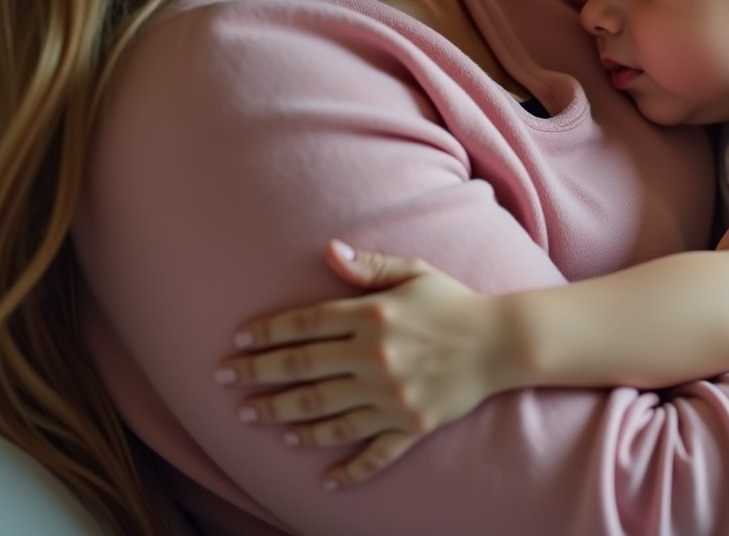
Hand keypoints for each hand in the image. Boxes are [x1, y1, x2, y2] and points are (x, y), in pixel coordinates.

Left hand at [216, 241, 513, 489]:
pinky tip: (323, 478)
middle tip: (225, 382)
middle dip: (259, 376)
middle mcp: (375, 358)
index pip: (306, 325)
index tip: (239, 342)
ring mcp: (390, 397)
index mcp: (373, 316)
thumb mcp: (415, 272)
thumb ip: (369, 266)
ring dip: (284, 416)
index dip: (268, 333)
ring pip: (324, 412)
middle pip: (303, 369)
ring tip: (254, 416)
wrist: (503, 343)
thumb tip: (328, 250)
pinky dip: (347, 469)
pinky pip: (373, 453)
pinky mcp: (410, 427)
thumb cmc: (454, 302)